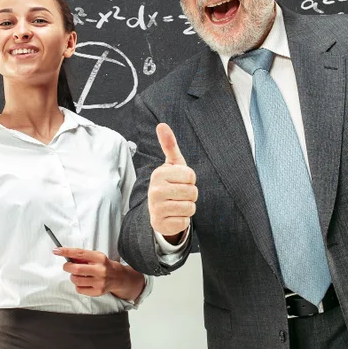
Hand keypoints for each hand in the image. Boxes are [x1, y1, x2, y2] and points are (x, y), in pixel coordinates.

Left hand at [53, 248, 144, 300]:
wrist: (119, 278)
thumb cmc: (104, 265)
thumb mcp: (96, 257)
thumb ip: (83, 257)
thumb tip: (67, 256)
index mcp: (99, 258)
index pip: (80, 253)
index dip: (66, 252)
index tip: (57, 250)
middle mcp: (100, 270)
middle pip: (76, 269)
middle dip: (67, 267)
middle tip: (66, 266)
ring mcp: (100, 282)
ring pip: (76, 280)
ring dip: (72, 277)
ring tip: (77, 275)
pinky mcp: (98, 291)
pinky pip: (79, 289)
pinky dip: (78, 286)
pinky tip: (83, 283)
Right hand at [148, 123, 197, 240]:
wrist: (158, 210)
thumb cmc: (170, 183)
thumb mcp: (172, 165)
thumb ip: (169, 145)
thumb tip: (161, 124)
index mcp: (159, 174)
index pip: (191, 176)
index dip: (190, 179)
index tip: (180, 181)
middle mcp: (155, 190)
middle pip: (192, 192)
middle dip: (190, 194)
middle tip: (179, 194)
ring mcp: (156, 208)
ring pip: (190, 207)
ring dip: (188, 207)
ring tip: (177, 204)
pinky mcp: (161, 224)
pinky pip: (185, 222)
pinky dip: (183, 220)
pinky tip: (173, 216)